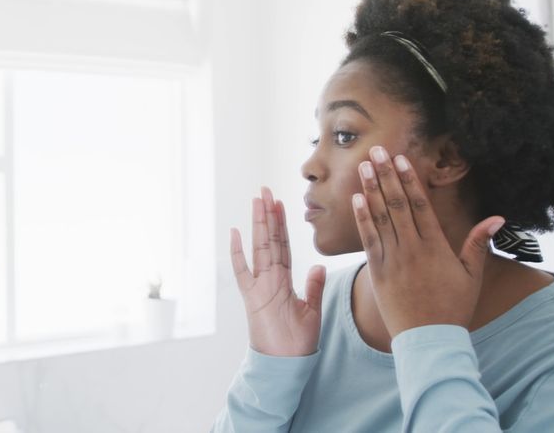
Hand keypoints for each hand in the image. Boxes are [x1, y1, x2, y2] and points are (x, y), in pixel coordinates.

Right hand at [230, 186, 326, 356]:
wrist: (285, 364)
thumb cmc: (296, 342)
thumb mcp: (311, 311)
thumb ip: (313, 287)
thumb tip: (318, 266)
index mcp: (283, 280)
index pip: (282, 245)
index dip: (281, 223)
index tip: (280, 202)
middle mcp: (269, 278)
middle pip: (269, 239)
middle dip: (268, 214)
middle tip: (265, 189)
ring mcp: (258, 286)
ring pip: (259, 247)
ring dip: (258, 223)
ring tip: (257, 200)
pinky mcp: (251, 297)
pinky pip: (242, 271)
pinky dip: (237, 253)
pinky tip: (235, 232)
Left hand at [352, 145, 505, 336]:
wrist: (429, 339)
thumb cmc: (453, 307)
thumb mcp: (472, 275)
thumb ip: (479, 243)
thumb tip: (498, 217)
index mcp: (436, 246)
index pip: (420, 204)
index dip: (409, 179)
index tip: (401, 158)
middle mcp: (412, 247)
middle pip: (397, 203)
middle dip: (386, 175)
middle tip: (376, 150)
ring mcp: (393, 258)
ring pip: (381, 217)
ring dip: (371, 189)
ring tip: (363, 166)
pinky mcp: (377, 271)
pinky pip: (368, 239)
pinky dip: (362, 218)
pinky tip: (355, 199)